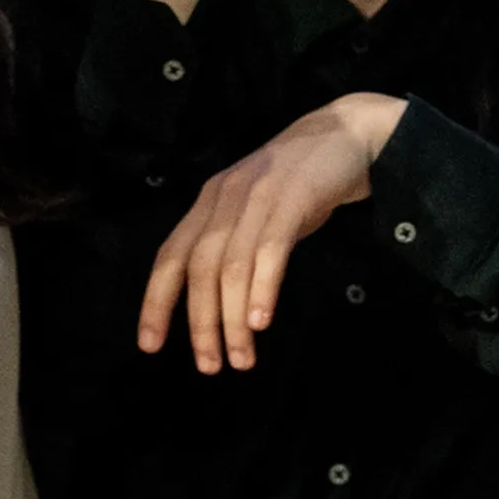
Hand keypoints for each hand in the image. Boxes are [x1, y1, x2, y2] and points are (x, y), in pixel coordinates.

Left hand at [141, 93, 407, 370]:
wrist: (348, 134)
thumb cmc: (301, 182)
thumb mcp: (256, 210)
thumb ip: (235, 244)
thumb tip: (218, 305)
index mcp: (209, 202)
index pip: (170, 256)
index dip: (156, 302)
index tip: (150, 345)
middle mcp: (225, 198)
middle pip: (199, 268)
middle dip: (200, 322)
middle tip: (210, 365)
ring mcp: (258, 195)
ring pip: (232, 266)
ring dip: (233, 317)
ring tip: (241, 356)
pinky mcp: (293, 197)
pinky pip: (271, 249)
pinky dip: (263, 288)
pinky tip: (262, 320)